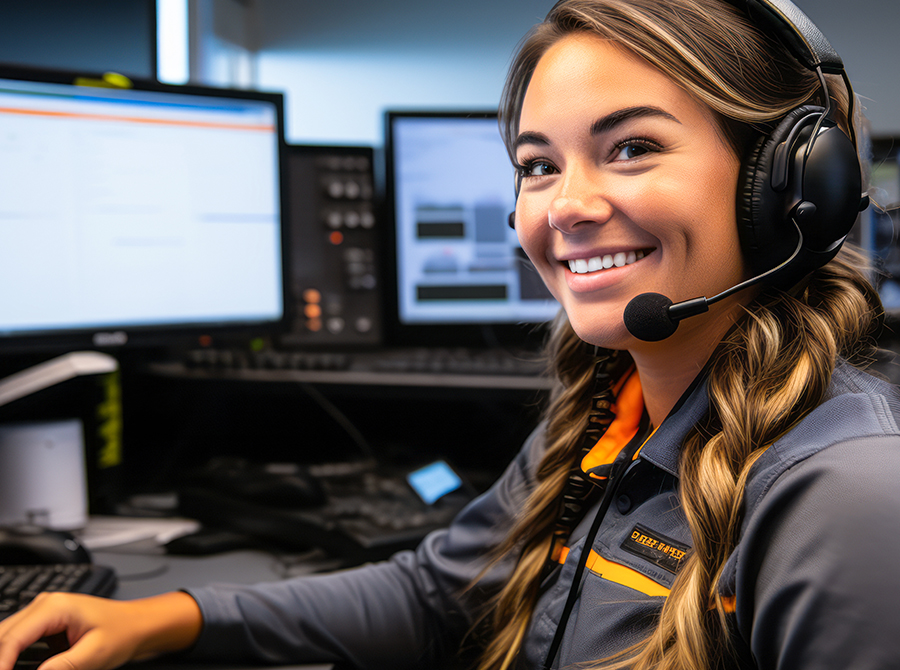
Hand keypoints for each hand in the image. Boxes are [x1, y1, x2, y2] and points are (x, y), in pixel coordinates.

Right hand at [0, 591, 202, 669]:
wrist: (137, 624)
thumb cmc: (122, 633)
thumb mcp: (93, 655)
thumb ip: (61, 667)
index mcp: (55, 607)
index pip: (12, 639)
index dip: (1, 664)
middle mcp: (44, 604)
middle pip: (3, 635)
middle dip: (0, 659)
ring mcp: (42, 611)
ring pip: (6, 636)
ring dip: (5, 657)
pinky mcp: (43, 622)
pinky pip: (17, 639)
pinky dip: (12, 655)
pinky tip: (15, 666)